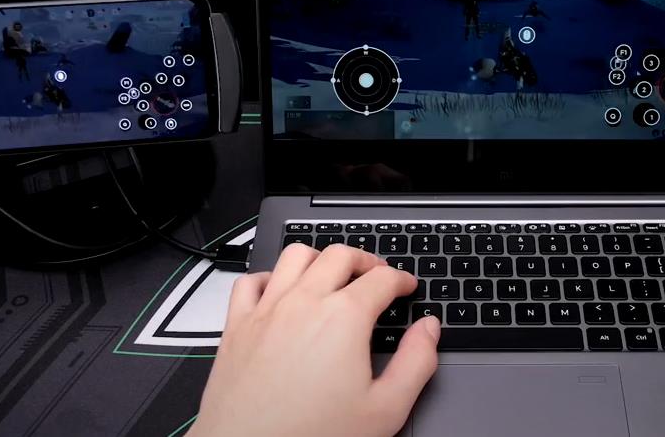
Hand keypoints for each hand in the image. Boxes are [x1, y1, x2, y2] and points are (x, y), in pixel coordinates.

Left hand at [189, 244, 439, 436]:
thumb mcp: (386, 409)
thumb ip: (416, 363)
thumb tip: (428, 330)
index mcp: (344, 318)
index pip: (382, 279)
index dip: (401, 279)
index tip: (406, 286)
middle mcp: (303, 303)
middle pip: (339, 255)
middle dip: (365, 259)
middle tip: (377, 275)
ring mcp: (265, 311)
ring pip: (295, 256)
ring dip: (319, 258)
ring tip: (332, 274)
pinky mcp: (236, 327)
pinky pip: (250, 281)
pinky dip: (270, 277)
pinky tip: (280, 291)